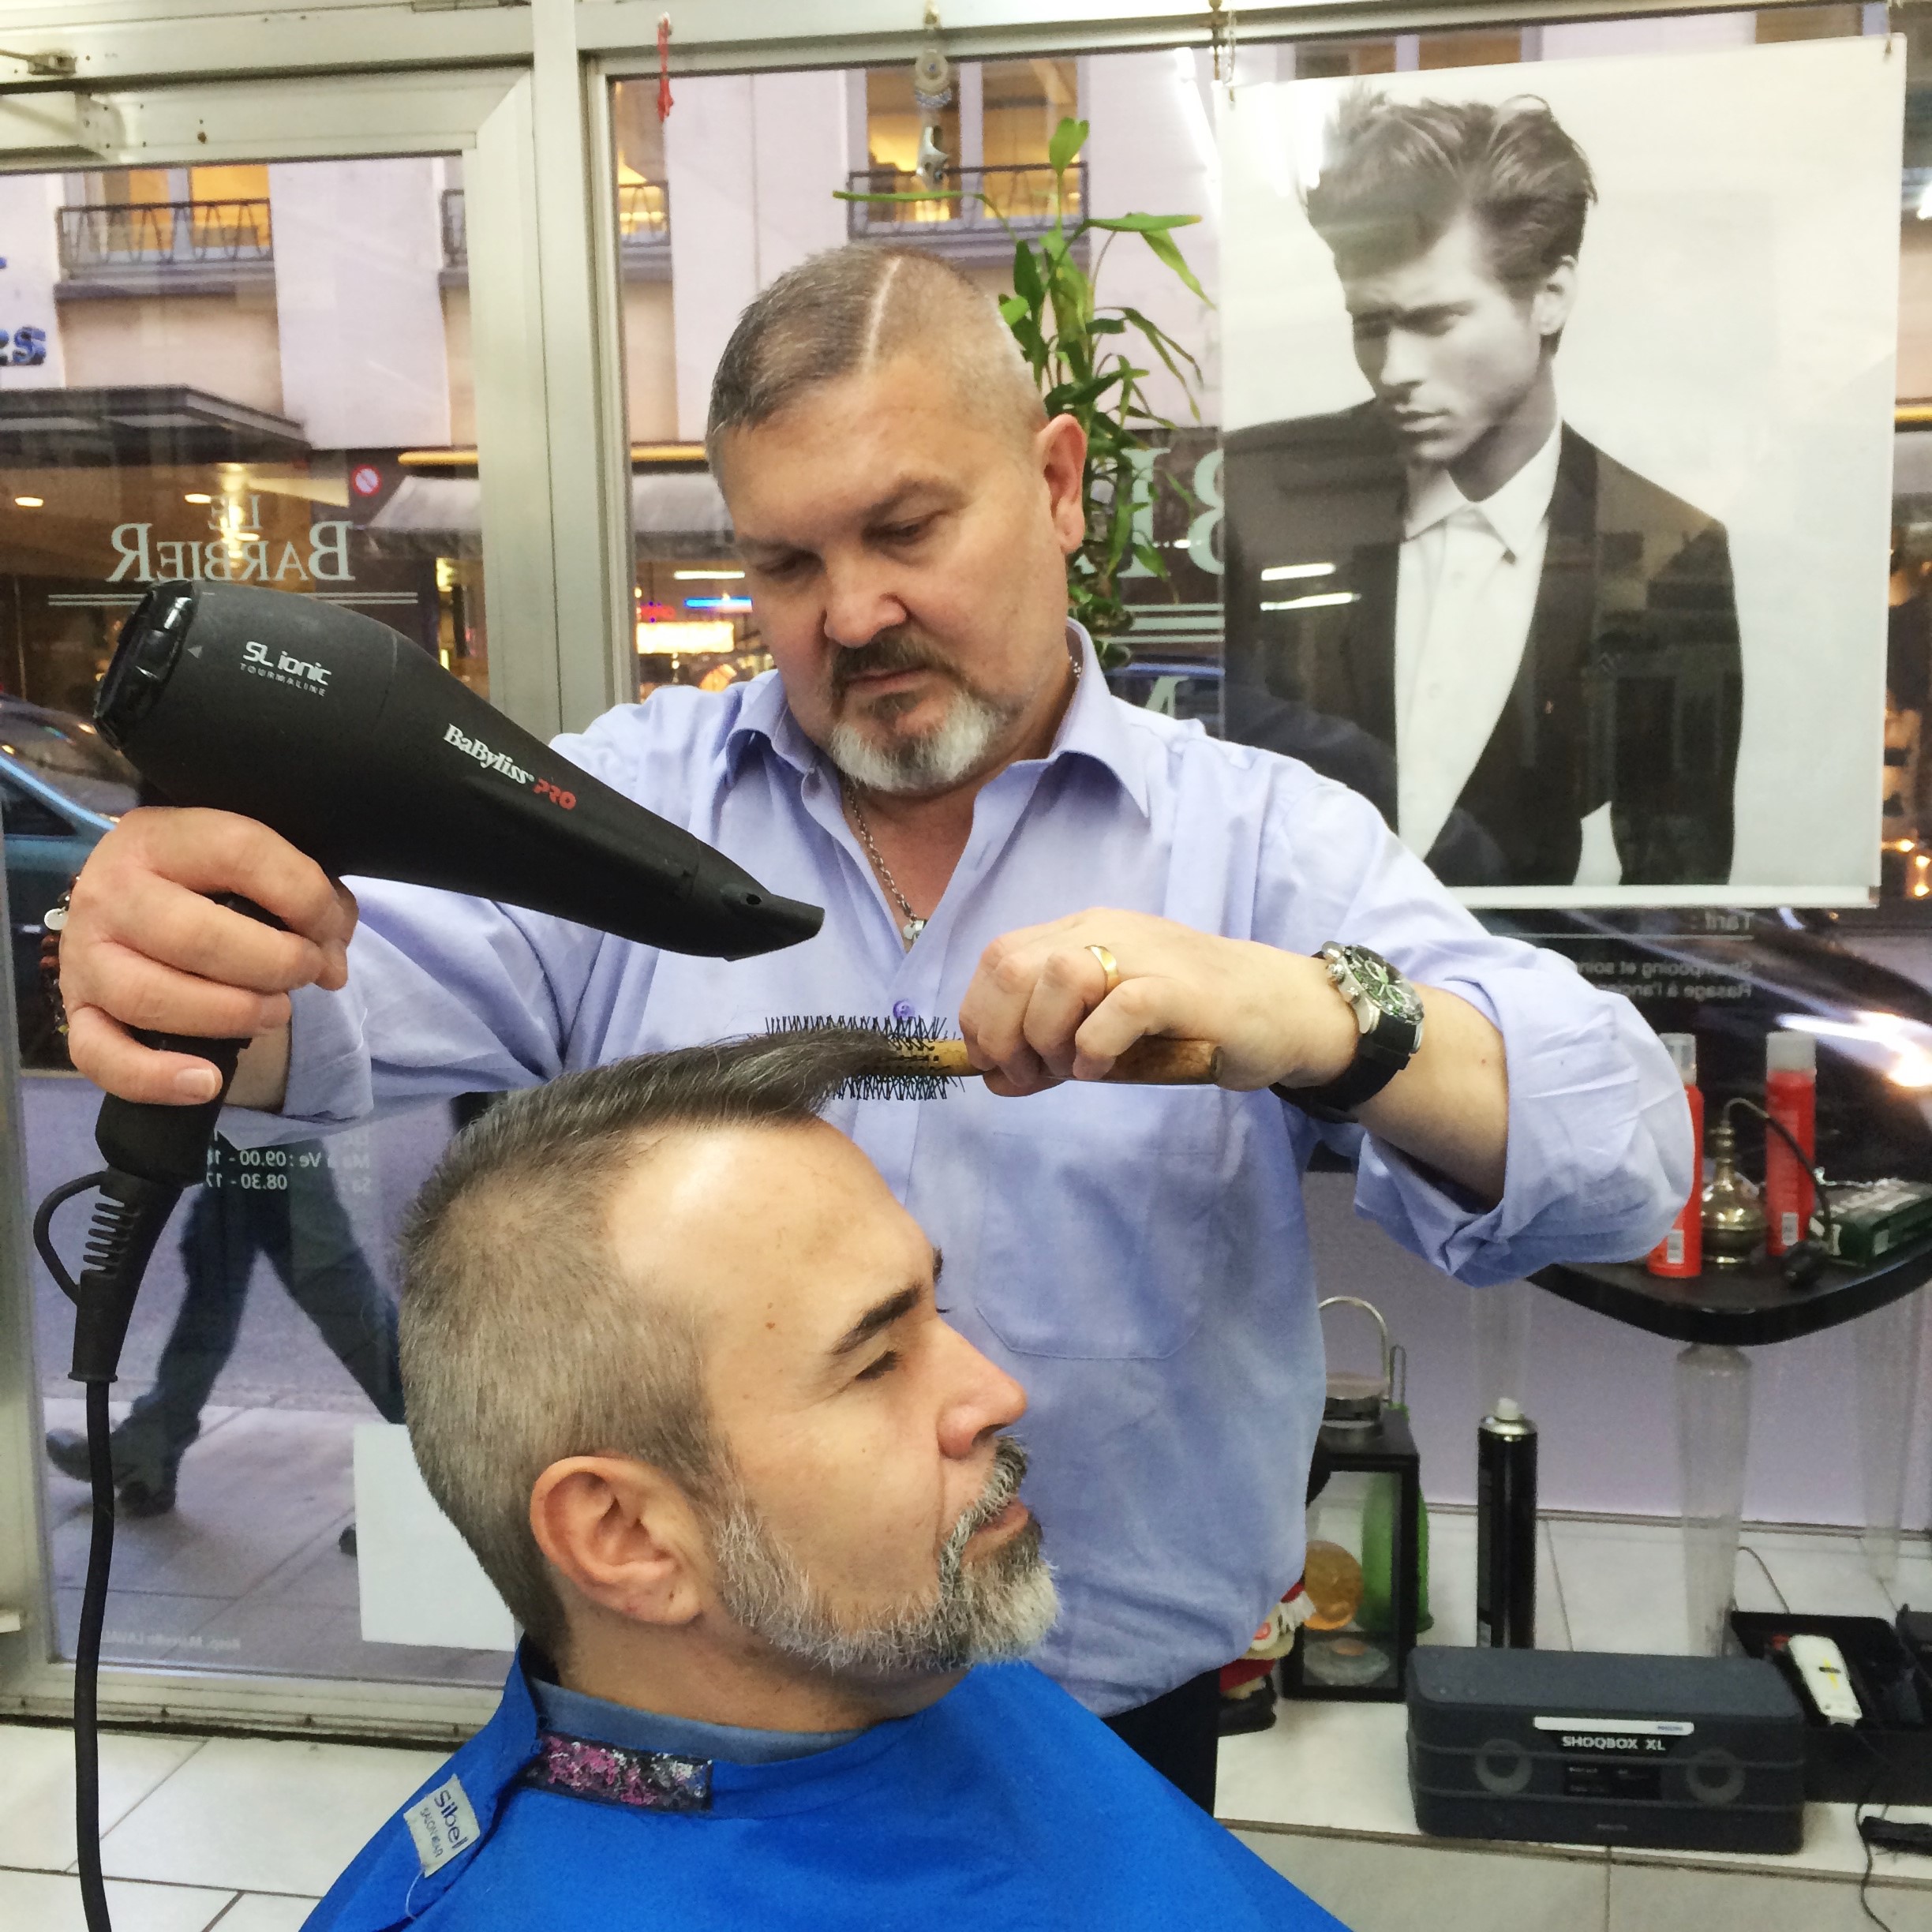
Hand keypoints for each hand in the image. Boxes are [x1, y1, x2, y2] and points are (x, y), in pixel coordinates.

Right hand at [59, 807, 356, 1104]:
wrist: (138, 897)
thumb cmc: (214, 881)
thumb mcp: (259, 864)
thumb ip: (311, 900)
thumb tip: (331, 966)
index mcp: (160, 838)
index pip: (240, 854)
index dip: (305, 898)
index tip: (331, 930)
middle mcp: (110, 892)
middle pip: (194, 937)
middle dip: (273, 964)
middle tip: (306, 973)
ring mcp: (85, 955)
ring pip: (150, 998)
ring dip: (230, 1015)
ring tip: (275, 1013)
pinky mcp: (77, 1011)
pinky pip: (101, 1057)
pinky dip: (156, 1078)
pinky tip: (207, 1081)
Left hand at [957, 909, 1358, 1097]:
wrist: (1281, 1008)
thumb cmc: (1187, 1022)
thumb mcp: (1105, 1030)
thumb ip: (1050, 1046)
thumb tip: (993, 1078)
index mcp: (1081, 933)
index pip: (998, 959)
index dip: (981, 1017)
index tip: (998, 1066)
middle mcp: (1105, 931)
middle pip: (1013, 966)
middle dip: (1003, 1033)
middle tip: (1031, 1076)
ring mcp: (1145, 956)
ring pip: (1059, 977)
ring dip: (1048, 1038)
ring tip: (1072, 1070)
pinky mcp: (1182, 989)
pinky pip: (1120, 1008)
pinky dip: (1096, 1046)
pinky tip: (1101, 1069)